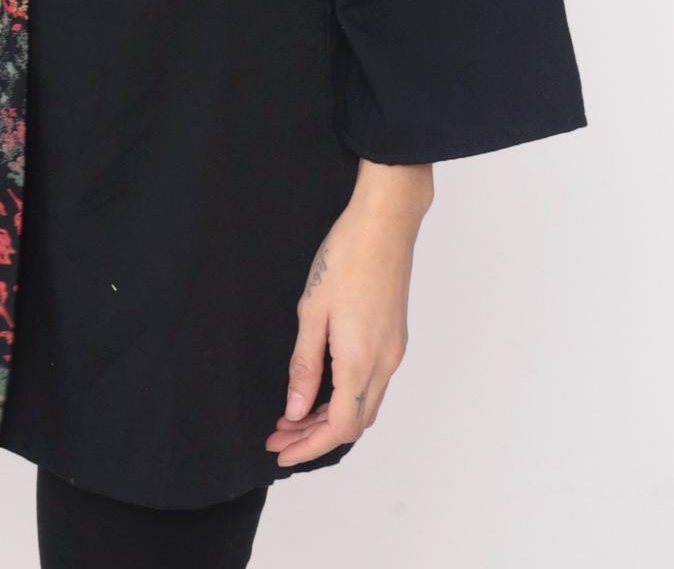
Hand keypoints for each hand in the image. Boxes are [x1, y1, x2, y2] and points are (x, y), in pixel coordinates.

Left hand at [267, 160, 431, 466]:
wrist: (385, 222)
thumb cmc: (345, 257)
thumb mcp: (312, 310)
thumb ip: (305, 365)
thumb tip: (297, 410)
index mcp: (361, 360)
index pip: (339, 427)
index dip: (309, 446)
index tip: (280, 451)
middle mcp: (384, 362)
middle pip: (354, 422)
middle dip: (316, 435)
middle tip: (279, 433)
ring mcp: (393, 349)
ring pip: (365, 403)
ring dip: (331, 416)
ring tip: (294, 414)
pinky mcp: (394, 335)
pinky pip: (372, 383)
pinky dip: (346, 396)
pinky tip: (322, 387)